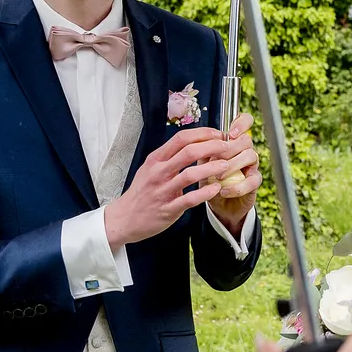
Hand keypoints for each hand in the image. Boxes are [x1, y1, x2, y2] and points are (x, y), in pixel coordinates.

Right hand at [104, 127, 236, 248]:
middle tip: (226, 147)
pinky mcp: (168, 209)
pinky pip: (189, 199)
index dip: (202, 133)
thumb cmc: (142, 192)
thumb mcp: (150, 168)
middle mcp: (158, 172)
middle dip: (211, 147)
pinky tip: (216, 189)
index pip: (181, 138)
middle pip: (188, 152)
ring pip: (190, 175)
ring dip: (211, 168)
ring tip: (226, 165)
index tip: (217, 134)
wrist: (124, 218)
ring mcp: (163, 191)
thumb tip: (195, 144)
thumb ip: (170, 157)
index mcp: (156, 159)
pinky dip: (205, 193)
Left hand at [206, 112, 260, 232]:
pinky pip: (252, 181)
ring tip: (217, 177)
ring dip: (232, 165)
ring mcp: (252, 165)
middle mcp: (245, 150)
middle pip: (246, 139)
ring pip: (251, 156)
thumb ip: (202, 149)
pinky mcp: (254, 183)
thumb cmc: (210, 179)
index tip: (230, 133)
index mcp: (233, 141)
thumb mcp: (203, 162)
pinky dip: (237, 187)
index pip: (246, 121)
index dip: (241, 123)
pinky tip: (224, 191)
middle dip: (229, 148)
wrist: (218, 203)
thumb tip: (194, 139)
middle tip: (213, 159)